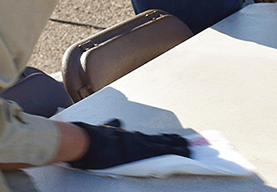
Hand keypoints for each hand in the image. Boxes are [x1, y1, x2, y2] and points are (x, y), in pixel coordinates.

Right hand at [69, 120, 189, 169]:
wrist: (87, 141)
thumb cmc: (93, 137)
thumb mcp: (105, 129)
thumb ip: (113, 126)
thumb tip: (116, 122)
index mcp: (130, 136)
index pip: (151, 137)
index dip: (165, 138)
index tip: (175, 138)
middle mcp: (137, 139)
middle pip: (161, 141)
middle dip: (175, 143)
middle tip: (189, 144)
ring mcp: (139, 146)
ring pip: (163, 146)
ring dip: (177, 148)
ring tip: (188, 149)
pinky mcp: (138, 153)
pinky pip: (158, 154)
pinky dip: (170, 153)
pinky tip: (177, 154)